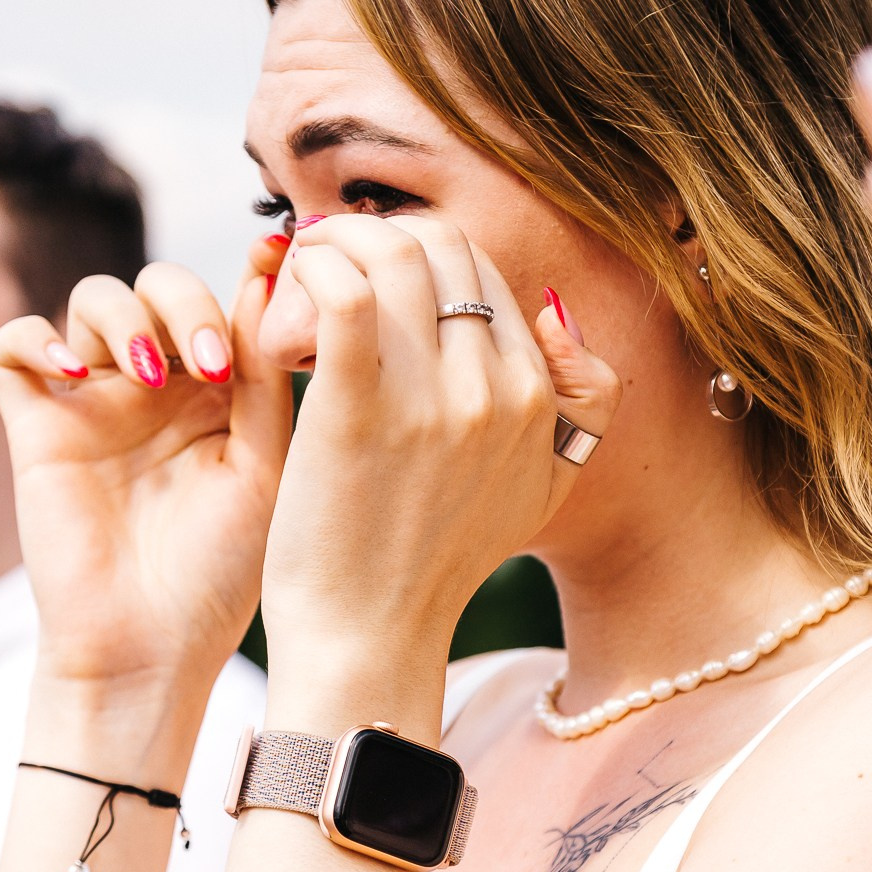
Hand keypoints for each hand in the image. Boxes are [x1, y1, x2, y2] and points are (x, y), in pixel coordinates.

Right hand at [0, 237, 292, 719]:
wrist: (150, 648)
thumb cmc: (219, 571)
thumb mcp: (264, 465)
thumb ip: (264, 376)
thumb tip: (268, 278)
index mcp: (221, 390)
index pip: (225, 300)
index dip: (245, 278)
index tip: (275, 265)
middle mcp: (157, 384)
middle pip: (159, 284)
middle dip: (184, 302)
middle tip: (209, 364)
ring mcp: (94, 401)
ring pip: (92, 297)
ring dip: (121, 316)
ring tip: (148, 374)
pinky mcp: (35, 426)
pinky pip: (12, 346)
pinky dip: (37, 339)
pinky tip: (75, 374)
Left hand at [258, 213, 619, 720]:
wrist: (372, 636)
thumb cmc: (438, 560)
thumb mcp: (545, 488)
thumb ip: (582, 403)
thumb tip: (555, 309)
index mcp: (539, 398)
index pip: (484, 273)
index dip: (421, 257)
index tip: (373, 275)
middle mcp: (496, 390)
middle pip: (444, 247)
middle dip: (381, 235)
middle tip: (332, 262)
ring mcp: (429, 399)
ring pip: (393, 252)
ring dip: (338, 240)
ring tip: (304, 265)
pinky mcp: (357, 411)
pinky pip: (343, 293)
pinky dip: (314, 269)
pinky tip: (290, 288)